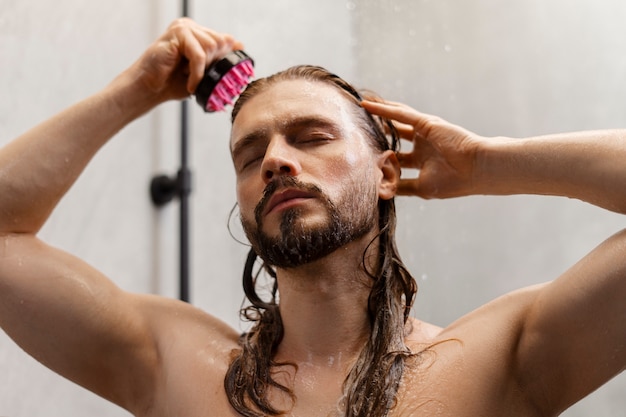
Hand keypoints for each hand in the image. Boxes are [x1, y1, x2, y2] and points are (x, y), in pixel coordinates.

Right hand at [124, 18, 243, 102]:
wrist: (149, 88)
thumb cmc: (173, 82)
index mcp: (196, 33)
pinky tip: (190, 84)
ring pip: (211, 47)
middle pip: (220, 42)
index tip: (224, 75)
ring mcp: (183, 28)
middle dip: (213, 64)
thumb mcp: (202, 72)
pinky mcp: (177, 34)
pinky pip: (199, 55)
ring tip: (191, 81)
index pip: (224, 39)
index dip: (226, 58)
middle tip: (199, 79)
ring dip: (203, 70)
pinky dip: (197, 73)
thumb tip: (241, 45)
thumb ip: (218, 58)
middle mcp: (190, 26)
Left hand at [362, 100, 482, 198]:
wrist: (477, 169)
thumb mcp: (421, 188)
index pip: (396, 160)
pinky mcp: (425, 123)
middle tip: (356, 130)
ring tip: (359, 109)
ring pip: (395, 122)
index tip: (361, 160)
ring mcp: (424, 134)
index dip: (381, 159)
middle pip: (393, 139)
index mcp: (422, 163)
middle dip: (377, 136)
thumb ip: (400, 186)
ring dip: (377, 116)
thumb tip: (378, 191)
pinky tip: (367, 105)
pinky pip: (400, 114)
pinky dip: (383, 110)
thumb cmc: (454, 182)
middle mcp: (422, 147)